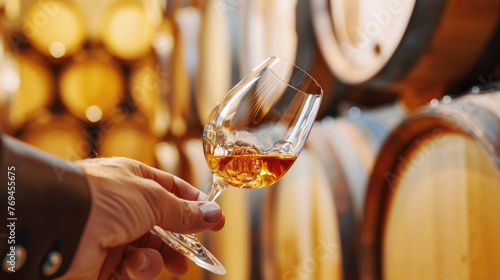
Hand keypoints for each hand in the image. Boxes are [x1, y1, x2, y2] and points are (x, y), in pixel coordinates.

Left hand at [56, 157, 224, 279]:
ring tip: (171, 264)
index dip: (194, 205)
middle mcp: (122, 207)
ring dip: (160, 260)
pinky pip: (131, 271)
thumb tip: (214, 215)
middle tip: (196, 254)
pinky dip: (137, 271)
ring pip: (149, 252)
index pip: (171, 190)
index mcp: (133, 180)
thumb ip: (184, 211)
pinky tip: (134, 265)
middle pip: (162, 226)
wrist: (60, 225)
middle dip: (180, 242)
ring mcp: (112, 235)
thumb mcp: (153, 198)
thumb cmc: (103, 197)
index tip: (215, 220)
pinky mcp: (102, 264)